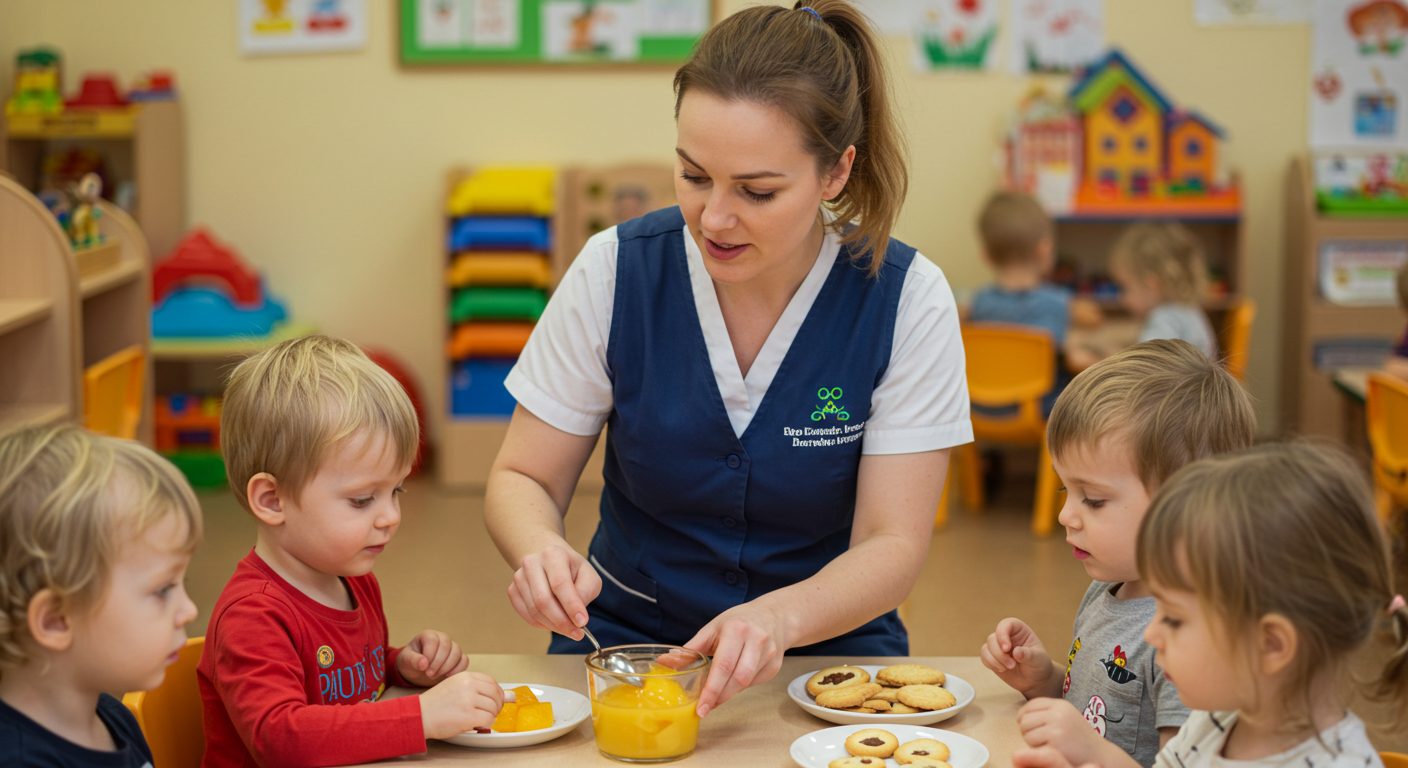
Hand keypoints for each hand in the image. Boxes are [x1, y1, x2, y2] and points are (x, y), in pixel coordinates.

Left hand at [398, 630, 468, 686]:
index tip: (424, 667)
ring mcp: (452, 648)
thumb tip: (423, 664)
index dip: (430, 654)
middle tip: (429, 674)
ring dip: (447, 667)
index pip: (433, 640)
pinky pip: (464, 661)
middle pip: (447, 645)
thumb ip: (413, 660)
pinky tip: (447, 676)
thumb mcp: (406, 661)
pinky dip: (458, 669)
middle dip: (438, 662)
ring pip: (457, 652)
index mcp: (428, 636)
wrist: (417, 672)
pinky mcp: (458, 658)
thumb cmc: (411, 663)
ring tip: (436, 676)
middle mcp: (442, 638)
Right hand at [418, 670, 504, 739]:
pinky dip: (486, 724)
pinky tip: (476, 724)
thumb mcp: (456, 689)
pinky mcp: (468, 715)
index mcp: (465, 676)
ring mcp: (469, 699)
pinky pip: (489, 719)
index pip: (492, 682)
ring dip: (489, 716)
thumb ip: (480, 690)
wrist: (418, 715)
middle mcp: (468, 685)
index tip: (492, 701)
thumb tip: (511, 696)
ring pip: (494, 708)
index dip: (495, 694)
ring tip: (477, 719)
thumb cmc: (435, 704)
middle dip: (496, 706)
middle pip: (496, 694)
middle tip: (487, 713)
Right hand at [506, 542, 601, 638]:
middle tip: (577, 633)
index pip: (560, 584)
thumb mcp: (588, 576)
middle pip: (543, 600)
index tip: (582, 622)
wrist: (550, 561)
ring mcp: (519, 577)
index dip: (571, 606)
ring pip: (534, 611)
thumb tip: (576, 617)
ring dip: (553, 625)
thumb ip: (586, 593)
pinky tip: (554, 623)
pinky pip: (527, 615)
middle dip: (562, 621)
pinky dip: (542, 624)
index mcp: (553, 554)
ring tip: (569, 628)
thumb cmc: (572, 570)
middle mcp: (532, 563)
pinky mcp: (513, 590)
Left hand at [682, 602, 788, 717]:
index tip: (700, 706)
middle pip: (737, 678)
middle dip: (719, 697)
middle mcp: (756, 640)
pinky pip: (754, 683)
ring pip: (746, 683)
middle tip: (704, 709)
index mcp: (736, 629)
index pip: (723, 665)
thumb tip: (664, 662)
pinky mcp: (775, 665)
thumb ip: (691, 649)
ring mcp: (768, 653)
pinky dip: (740, 687)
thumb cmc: (738, 622)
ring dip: (728, 694)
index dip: (711, 689)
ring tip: (715, 699)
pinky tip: (732, 683)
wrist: (773, 616)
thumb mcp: (713, 629)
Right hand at [980, 617, 1057, 697]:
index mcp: (1018, 630)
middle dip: (1000, 654)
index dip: (1002, 635)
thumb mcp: (1038, 659)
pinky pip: (984, 657)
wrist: (1036, 680)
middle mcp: (1006, 636)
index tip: (1007, 649)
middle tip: (1012, 665)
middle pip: (993, 638)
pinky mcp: (992, 657)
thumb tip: (1016, 652)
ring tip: (1010, 668)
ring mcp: (998, 646)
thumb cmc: (1039, 664)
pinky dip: (991, 664)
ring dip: (995, 660)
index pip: (1006, 625)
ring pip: (986, 648)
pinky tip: (1002, 670)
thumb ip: (1028, 654)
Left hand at [1018, 697, 1104, 765]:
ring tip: (1047, 745)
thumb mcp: (1065, 719)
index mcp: (1060, 705)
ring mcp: (1057, 725)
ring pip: (1026, 731)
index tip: (1026, 726)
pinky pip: (1031, 743)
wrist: (1100, 755)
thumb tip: (1020, 716)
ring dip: (1031, 741)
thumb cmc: (1079, 740)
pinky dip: (1036, 749)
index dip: (1023, 716)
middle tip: (1040, 740)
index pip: (1030, 705)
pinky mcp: (1055, 739)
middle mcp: (1058, 712)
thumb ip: (1047, 714)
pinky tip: (1050, 751)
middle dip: (1027, 730)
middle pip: (1025, 718)